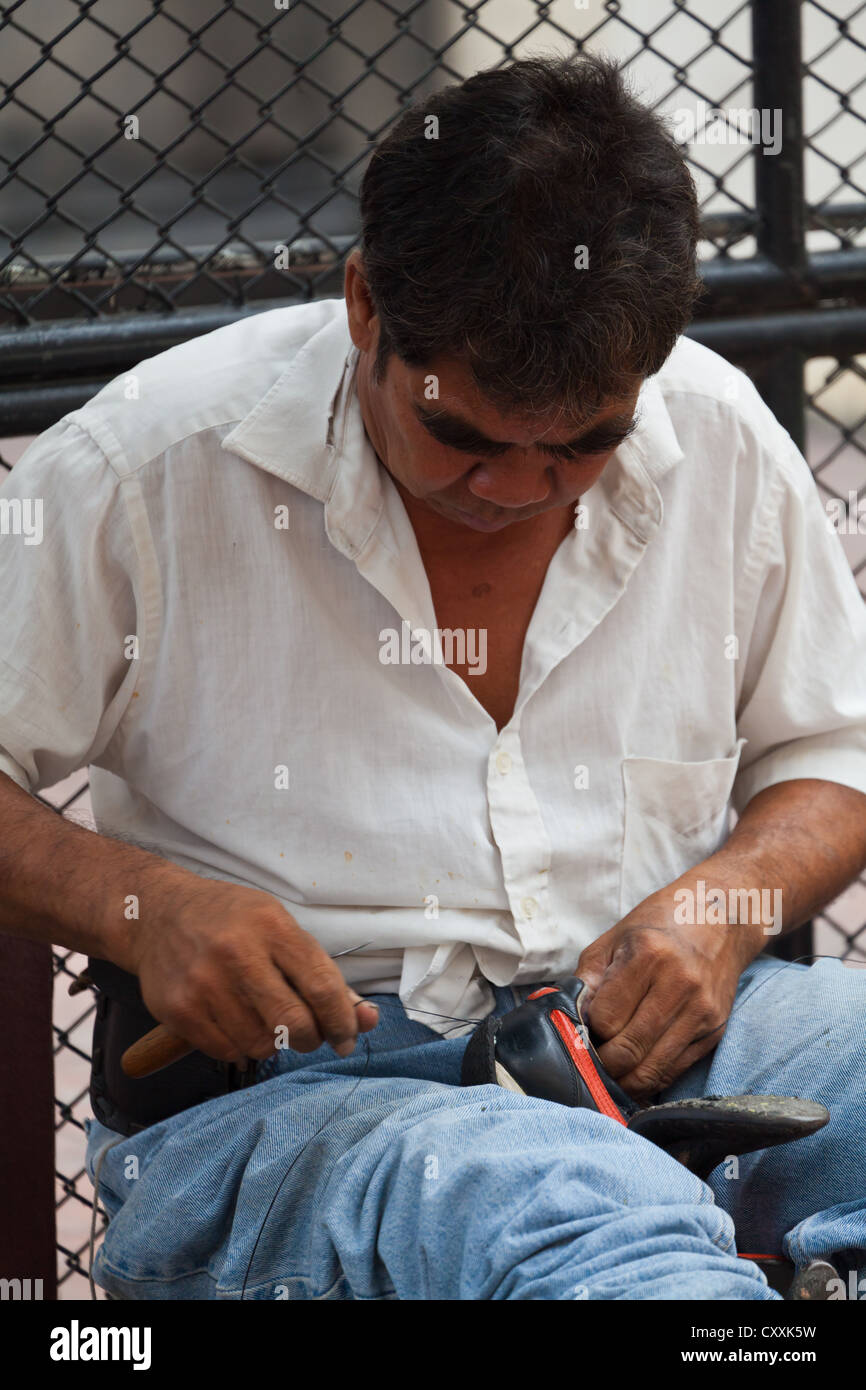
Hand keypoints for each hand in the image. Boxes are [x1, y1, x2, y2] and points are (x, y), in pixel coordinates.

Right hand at [126, 873, 379, 1064]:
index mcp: (271, 927)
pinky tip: (238, 1023)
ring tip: (266, 1020)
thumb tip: (367, 1021)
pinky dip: (242, 1046)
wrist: (157, 914)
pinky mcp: (179, 1010)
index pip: (321, 986)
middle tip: (309, 1034)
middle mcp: (237, 954)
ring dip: (275, 1043)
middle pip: (293, 1023)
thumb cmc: (231, 920)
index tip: (348, 1036)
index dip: (344, 1020)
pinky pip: (228, 1051)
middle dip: (311, 1038)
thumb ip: (323, 975)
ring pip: (261, 1044)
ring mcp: (204, 984)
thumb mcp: (280, 928)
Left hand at [576, 894, 762, 1098]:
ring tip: (608, 1072)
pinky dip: (649, 1080)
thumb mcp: (614, 939)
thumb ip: (588, 979)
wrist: (720, 918)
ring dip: (623, 1080)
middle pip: (628, 1050)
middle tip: (590, 1059)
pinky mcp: (715, 1030)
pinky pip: (675, 1071)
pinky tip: (634, 1072)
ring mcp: (702, 1011)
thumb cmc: (658, 925)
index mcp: (649, 955)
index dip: (588, 1030)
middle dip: (602, 1064)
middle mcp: (680, 985)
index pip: (606, 1019)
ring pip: (651, 1070)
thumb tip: (570, 1022)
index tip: (583, 1029)